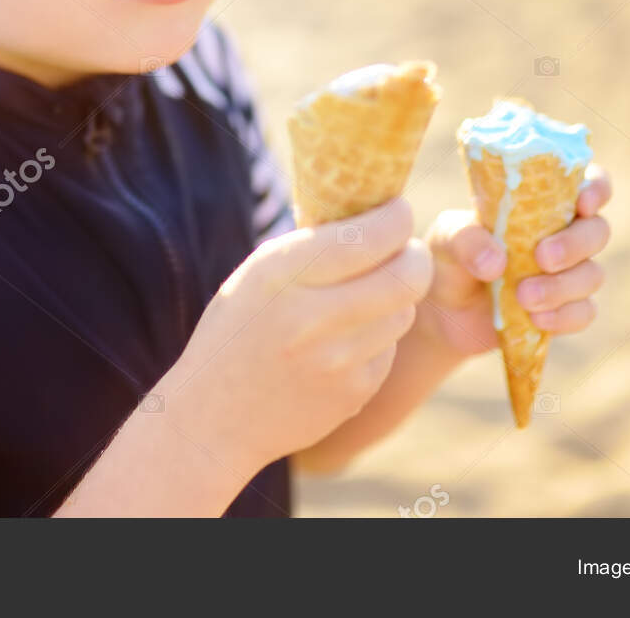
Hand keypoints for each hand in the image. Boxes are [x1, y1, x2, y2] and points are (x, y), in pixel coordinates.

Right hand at [159, 197, 432, 473]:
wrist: (214, 420)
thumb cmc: (235, 334)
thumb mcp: (257, 276)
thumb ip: (311, 246)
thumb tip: (370, 210)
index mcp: (282, 275)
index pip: (367, 236)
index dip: (397, 217)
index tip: (398, 211)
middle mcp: (312, 317)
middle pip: (406, 275)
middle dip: (415, 255)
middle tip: (407, 250)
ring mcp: (337, 360)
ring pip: (403, 311)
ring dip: (397, 296)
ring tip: (370, 294)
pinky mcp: (354, 393)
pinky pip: (389, 349)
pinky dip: (379, 337)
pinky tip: (348, 340)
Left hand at [415, 163, 612, 356]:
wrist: (443, 310)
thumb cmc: (451, 257)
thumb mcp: (446, 238)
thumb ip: (466, 239)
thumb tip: (497, 262)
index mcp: (543, 202)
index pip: (588, 183)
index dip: (596, 188)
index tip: (582, 202)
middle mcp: (564, 233)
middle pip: (598, 230)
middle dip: (575, 244)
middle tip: (542, 258)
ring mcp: (568, 273)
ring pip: (592, 275)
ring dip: (562, 286)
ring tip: (523, 296)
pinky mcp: (565, 309)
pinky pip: (584, 312)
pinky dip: (564, 316)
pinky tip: (536, 318)